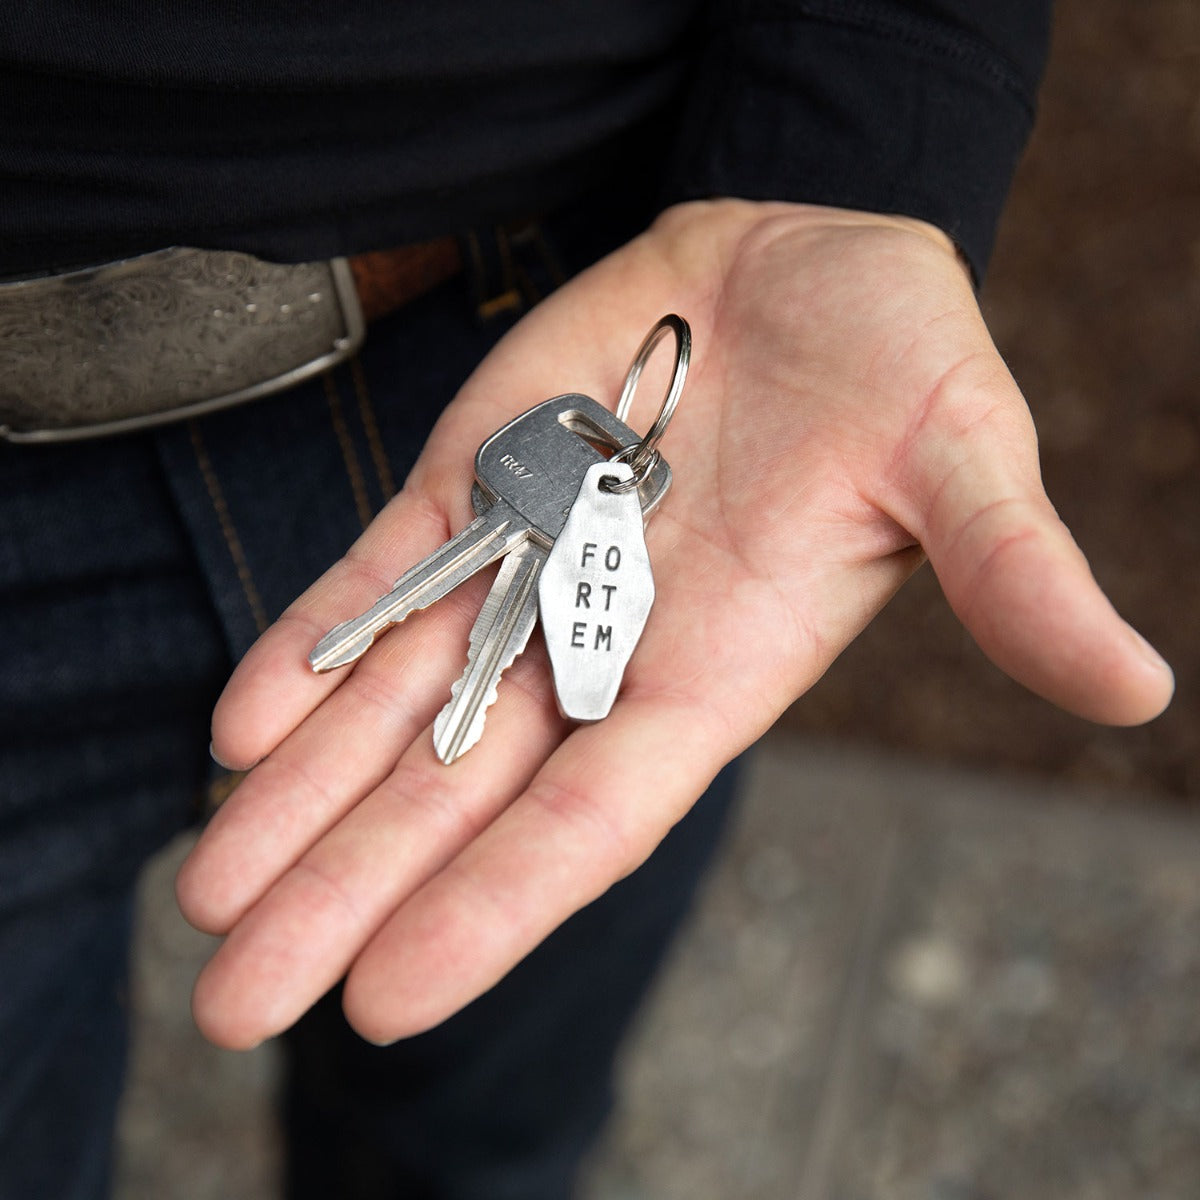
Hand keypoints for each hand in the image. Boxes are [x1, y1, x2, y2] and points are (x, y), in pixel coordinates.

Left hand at [178, 199, 1172, 1048]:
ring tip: (207, 894)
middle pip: (455, 797)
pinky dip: (303, 650)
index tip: (385, 1000)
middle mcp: (601, 648)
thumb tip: (1136, 685)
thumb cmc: (901, 364)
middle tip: (236, 1003)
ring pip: (389, 707)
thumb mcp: (964, 458)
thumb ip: (1010, 574)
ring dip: (294, 799)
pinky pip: (376, 584)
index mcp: (714, 672)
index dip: (494, 909)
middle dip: (346, 897)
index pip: (590, 820)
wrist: (802, 260)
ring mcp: (524, 571)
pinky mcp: (472, 485)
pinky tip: (238, 727)